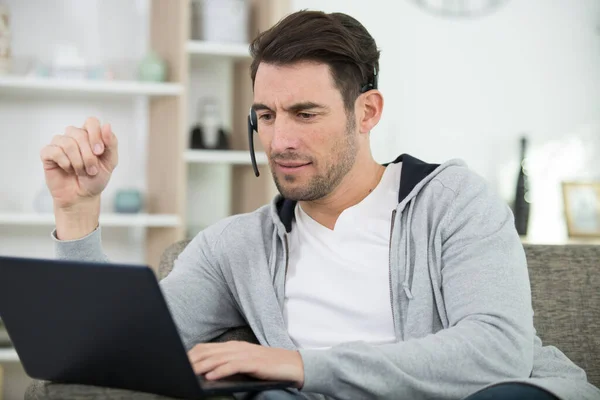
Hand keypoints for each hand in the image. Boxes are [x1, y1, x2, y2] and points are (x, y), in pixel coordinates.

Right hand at [40, 117, 118, 209]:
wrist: (82, 196)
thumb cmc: (96, 178)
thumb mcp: (110, 162)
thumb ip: (111, 143)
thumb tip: (107, 125)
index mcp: (89, 134)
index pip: (91, 122)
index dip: (96, 135)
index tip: (99, 152)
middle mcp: (74, 135)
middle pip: (80, 133)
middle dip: (89, 155)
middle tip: (92, 170)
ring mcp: (59, 143)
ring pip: (68, 143)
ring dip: (78, 162)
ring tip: (81, 172)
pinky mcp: (47, 153)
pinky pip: (55, 151)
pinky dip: (65, 163)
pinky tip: (68, 169)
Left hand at [188, 341, 304, 387]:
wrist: (291, 364)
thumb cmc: (266, 366)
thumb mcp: (244, 362)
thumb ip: (227, 363)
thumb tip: (207, 371)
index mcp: (233, 346)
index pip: (206, 347)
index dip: (191, 354)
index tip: (178, 362)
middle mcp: (237, 347)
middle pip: (209, 352)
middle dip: (192, 361)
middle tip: (178, 368)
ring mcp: (245, 354)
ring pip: (218, 358)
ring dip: (202, 366)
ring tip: (189, 373)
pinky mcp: (254, 363)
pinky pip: (234, 366)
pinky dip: (220, 371)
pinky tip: (211, 376)